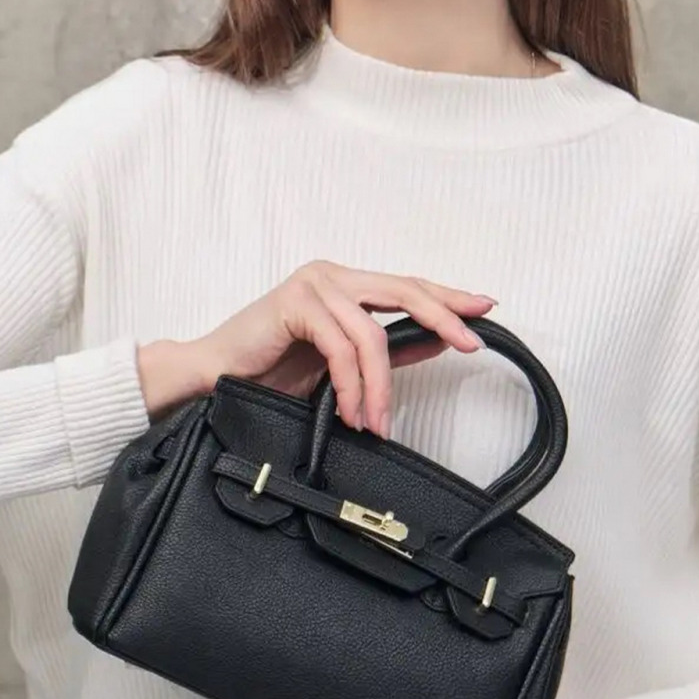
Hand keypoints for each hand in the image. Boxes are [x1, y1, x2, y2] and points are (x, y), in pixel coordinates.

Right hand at [138, 261, 495, 429]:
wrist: (212, 377)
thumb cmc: (271, 370)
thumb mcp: (342, 365)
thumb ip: (387, 351)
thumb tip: (438, 344)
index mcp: (346, 284)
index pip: (409, 285)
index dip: (449, 296)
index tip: (486, 307)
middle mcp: (333, 276)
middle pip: (405, 290)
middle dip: (444, 316)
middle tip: (470, 342)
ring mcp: (314, 284)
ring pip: (372, 334)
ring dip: (380, 386)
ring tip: (377, 422)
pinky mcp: (295, 302)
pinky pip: (342, 347)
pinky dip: (352, 385)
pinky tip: (352, 410)